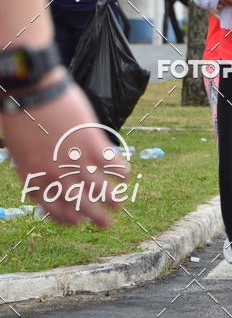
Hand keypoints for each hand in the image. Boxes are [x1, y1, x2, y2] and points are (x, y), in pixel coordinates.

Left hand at [1, 76, 129, 227]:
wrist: (32, 92)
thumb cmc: (21, 115)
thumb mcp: (19, 150)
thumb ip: (35, 167)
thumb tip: (51, 177)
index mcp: (34, 178)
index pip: (53, 208)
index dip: (67, 218)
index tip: (77, 221)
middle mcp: (56, 176)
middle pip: (80, 204)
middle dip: (95, 217)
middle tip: (106, 225)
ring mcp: (76, 163)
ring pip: (100, 190)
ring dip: (112, 200)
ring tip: (119, 205)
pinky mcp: (94, 147)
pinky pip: (114, 166)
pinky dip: (122, 172)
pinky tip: (126, 174)